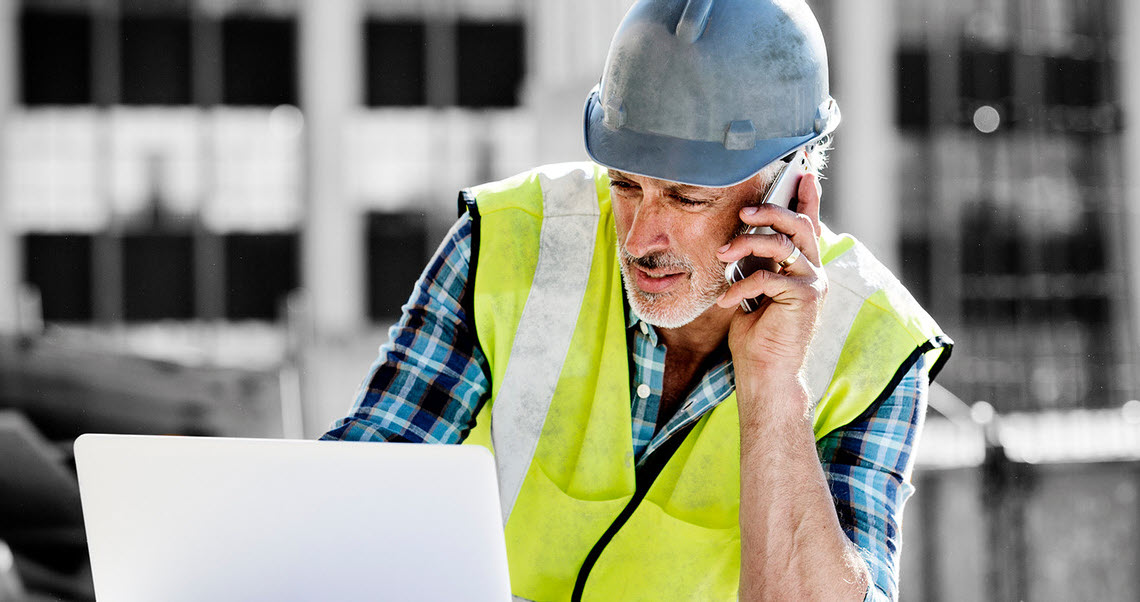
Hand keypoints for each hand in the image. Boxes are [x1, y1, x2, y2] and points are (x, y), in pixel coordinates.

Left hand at [714, 173, 826, 394]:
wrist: (764, 372)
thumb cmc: (755, 334)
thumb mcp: (753, 289)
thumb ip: (756, 263)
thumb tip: (740, 236)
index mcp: (802, 266)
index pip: (808, 224)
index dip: (807, 197)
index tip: (802, 173)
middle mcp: (814, 271)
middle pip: (798, 224)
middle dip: (770, 210)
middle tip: (743, 211)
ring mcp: (814, 283)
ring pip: (783, 244)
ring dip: (747, 243)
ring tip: (722, 253)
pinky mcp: (807, 297)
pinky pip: (769, 276)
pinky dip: (741, 286)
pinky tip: (725, 300)